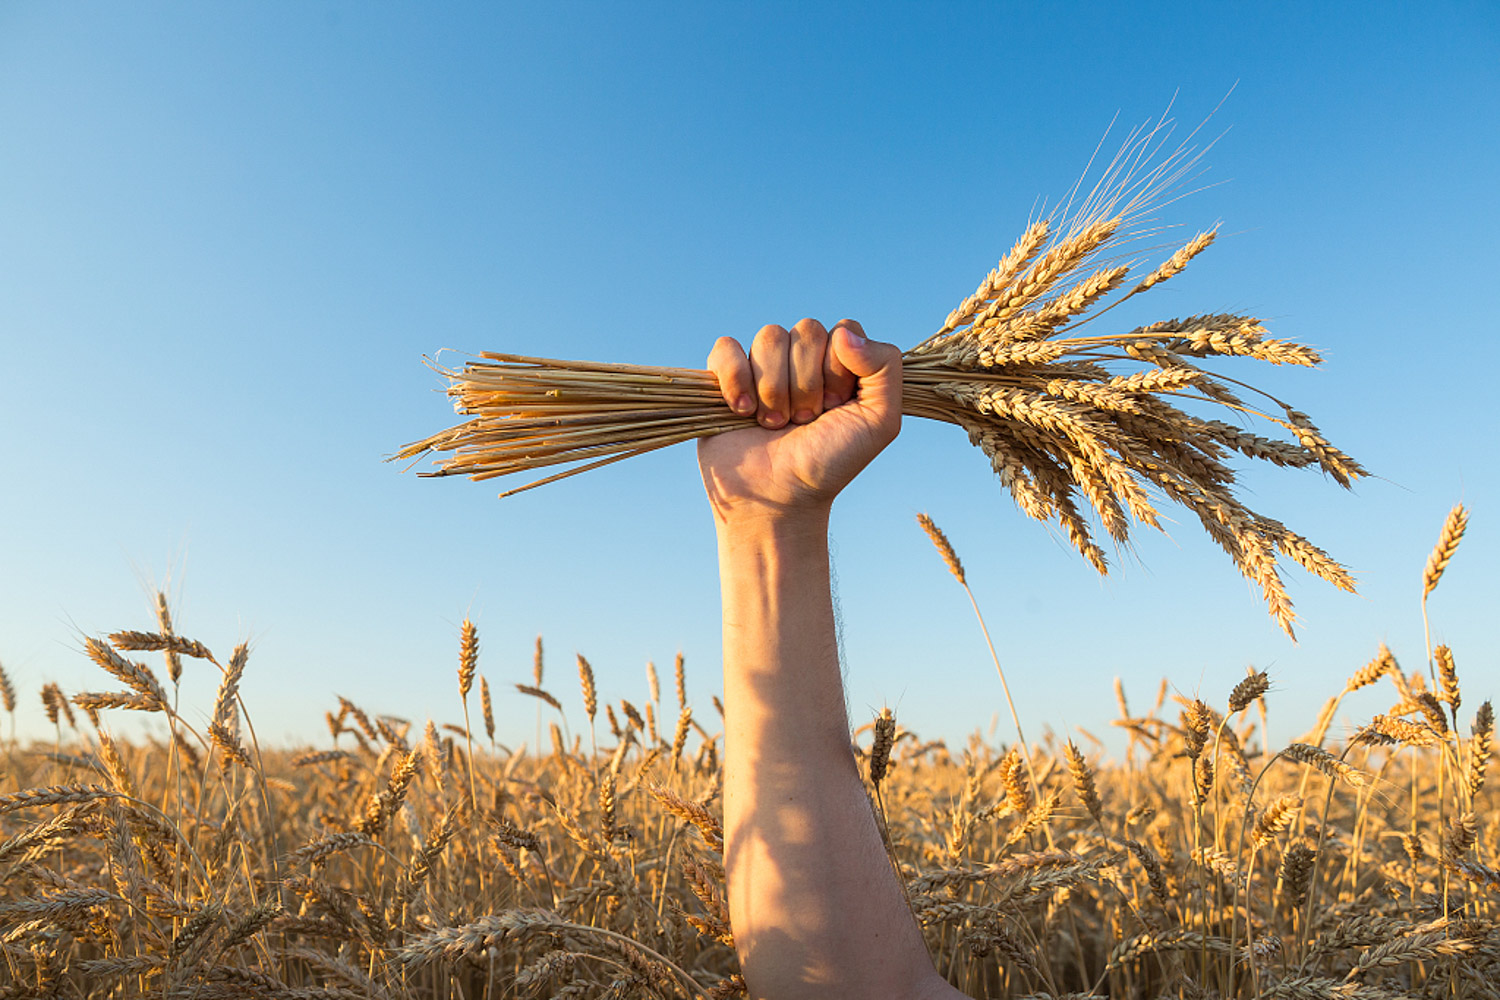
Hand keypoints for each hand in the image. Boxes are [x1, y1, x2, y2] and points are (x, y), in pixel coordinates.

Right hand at [697, 318, 901, 524]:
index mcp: (839, 364)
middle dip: (807, 383)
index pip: (843, 330)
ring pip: (769, 337)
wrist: (778, 499)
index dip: (838, 370)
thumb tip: (844, 332)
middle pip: (805, 330)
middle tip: (804, 421)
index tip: (834, 409)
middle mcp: (801, 360)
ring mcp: (762, 366)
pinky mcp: (723, 377)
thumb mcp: (878, 422)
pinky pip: (726, 347)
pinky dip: (735, 379)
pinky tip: (742, 411)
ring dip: (773, 389)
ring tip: (774, 424)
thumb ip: (885, 367)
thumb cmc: (828, 463)